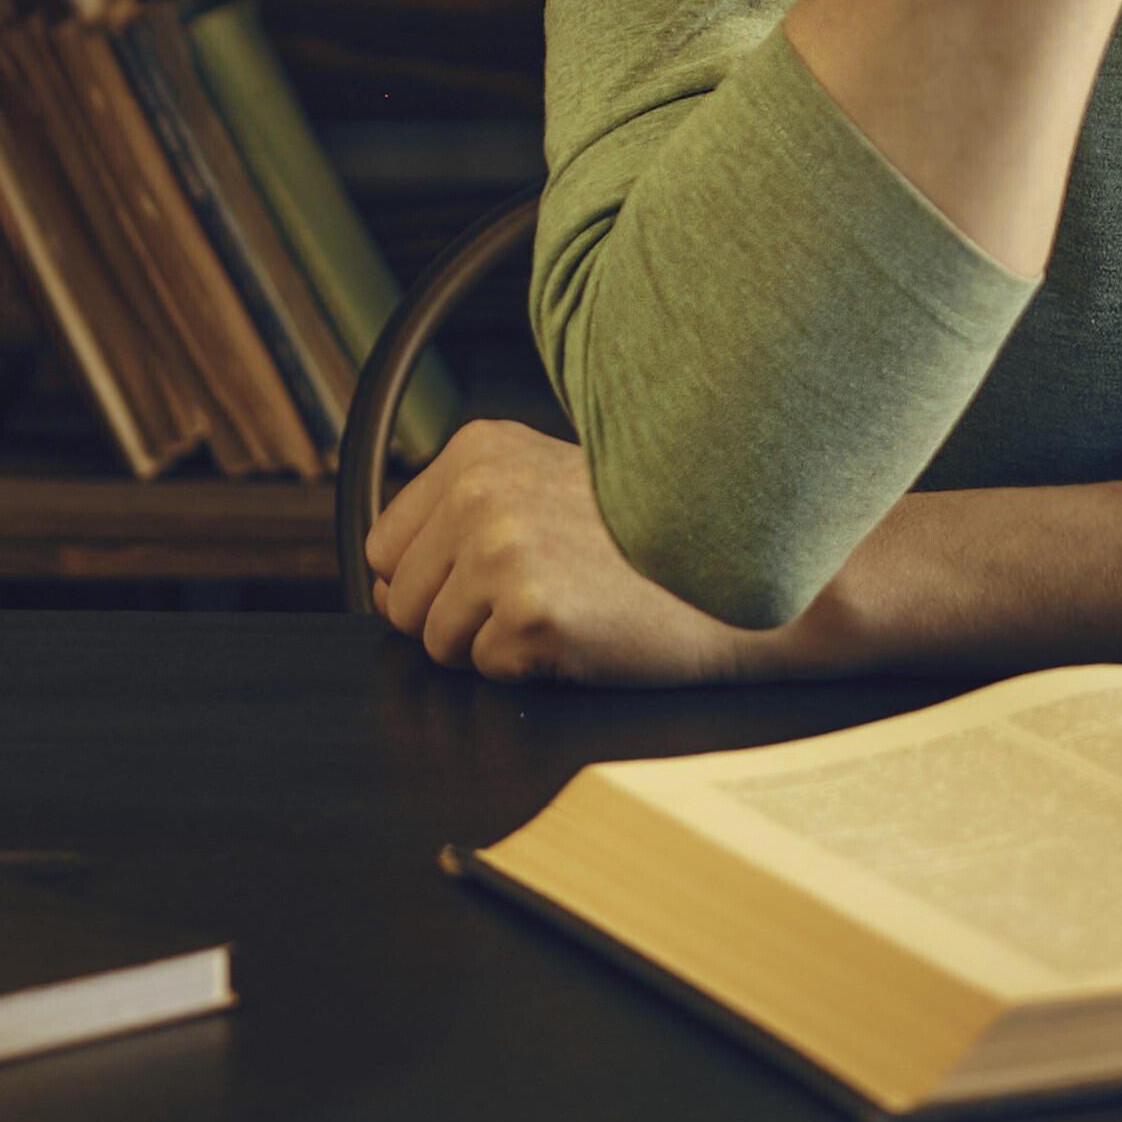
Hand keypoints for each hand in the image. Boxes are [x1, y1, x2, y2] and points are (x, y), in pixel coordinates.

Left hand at [362, 421, 804, 686]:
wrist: (741, 562)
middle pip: (399, 600)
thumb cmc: (645, 534)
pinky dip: (532, 668)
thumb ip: (461, 514)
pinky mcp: (529, 613)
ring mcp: (501, 550)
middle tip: (541, 594)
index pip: (385, 546)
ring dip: (493, 646)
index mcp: (477, 449)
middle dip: (458, 617)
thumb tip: (381, 587)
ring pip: (435, 643)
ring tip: (565, 607)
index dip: (433, 580)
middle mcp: (479, 491)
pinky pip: (487, 672)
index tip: (494, 577)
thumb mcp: (542, 484)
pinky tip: (585, 630)